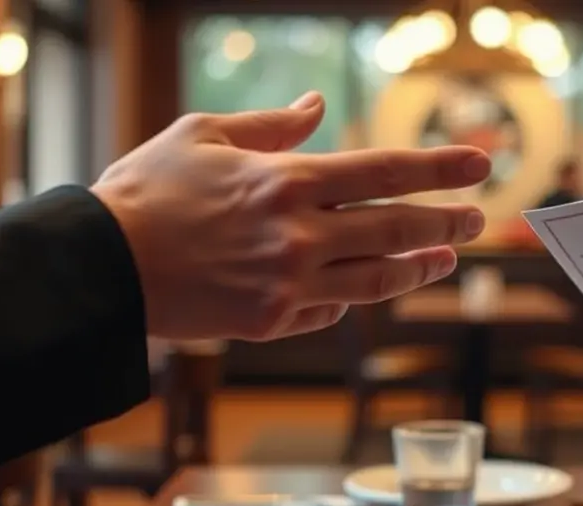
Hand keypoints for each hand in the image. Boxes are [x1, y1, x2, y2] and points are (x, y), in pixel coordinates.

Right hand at [92, 91, 491, 340]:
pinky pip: (332, 308)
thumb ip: (272, 124)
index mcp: (286, 181)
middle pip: (396, 229)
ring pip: (377, 279)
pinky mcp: (273, 322)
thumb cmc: (146, 192)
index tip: (480, 166)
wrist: (102, 267)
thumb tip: (319, 106)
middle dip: (445, 222)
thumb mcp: (203, 134)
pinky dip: (356, 295)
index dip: (439, 168)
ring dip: (420, 268)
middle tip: (477, 218)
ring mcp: (289, 284)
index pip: (385, 171)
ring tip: (447, 258)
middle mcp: (299, 235)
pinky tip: (377, 284)